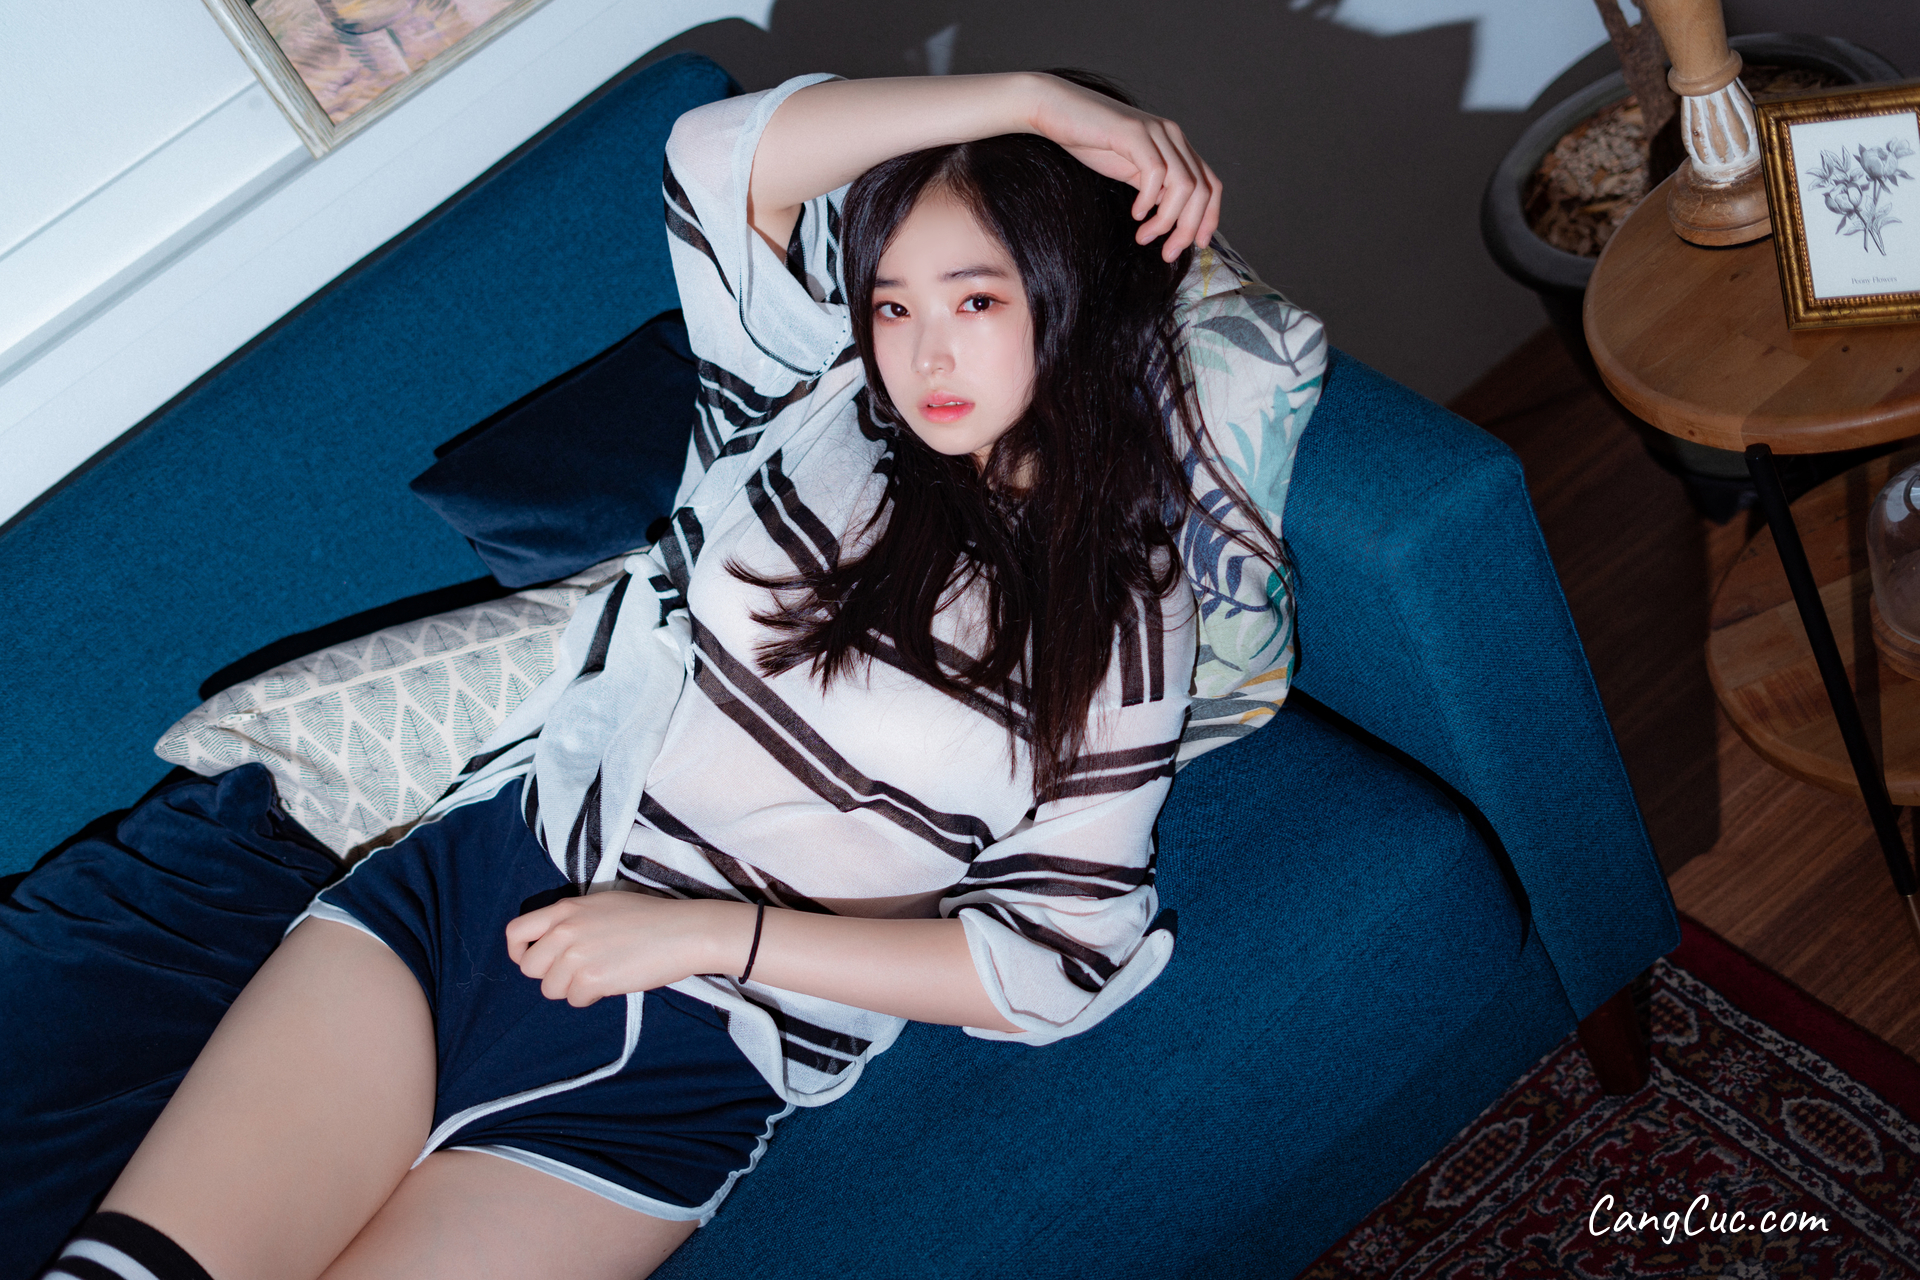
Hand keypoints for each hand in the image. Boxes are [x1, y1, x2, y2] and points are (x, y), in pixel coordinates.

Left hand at [506, 893, 742, 1006]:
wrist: (684, 931)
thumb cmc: (651, 918)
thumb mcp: (603, 904)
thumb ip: (572, 921)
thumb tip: (554, 945)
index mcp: (565, 909)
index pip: (515, 932)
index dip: (520, 952)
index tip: (537, 961)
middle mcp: (564, 930)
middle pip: (529, 967)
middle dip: (550, 975)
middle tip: (577, 973)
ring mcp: (576, 955)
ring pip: (550, 988)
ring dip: (572, 988)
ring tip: (600, 975)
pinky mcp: (592, 978)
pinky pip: (575, 1000)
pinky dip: (592, 997)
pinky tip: (612, 982)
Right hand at [1026, 75, 1222, 261]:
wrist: (1058, 111)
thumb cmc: (1091, 141)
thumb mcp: (1131, 170)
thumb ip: (1155, 188)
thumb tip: (1172, 217)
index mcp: (1176, 145)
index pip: (1211, 184)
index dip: (1210, 218)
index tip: (1197, 246)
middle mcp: (1172, 136)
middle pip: (1201, 190)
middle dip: (1188, 229)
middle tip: (1167, 253)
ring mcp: (1156, 132)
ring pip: (1184, 185)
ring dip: (1167, 220)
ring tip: (1144, 236)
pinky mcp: (1135, 132)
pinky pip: (1156, 174)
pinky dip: (1148, 200)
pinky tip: (1135, 213)